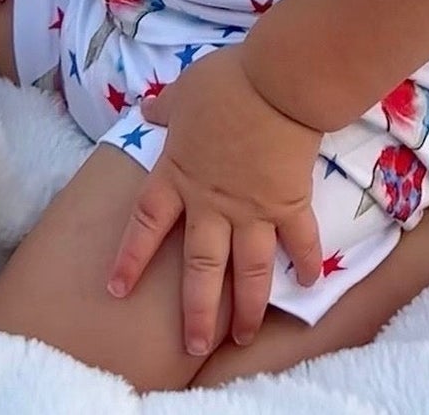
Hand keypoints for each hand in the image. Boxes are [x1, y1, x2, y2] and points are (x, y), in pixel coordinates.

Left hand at [107, 45, 324, 354]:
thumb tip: (148, 111)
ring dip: (246, 308)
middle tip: (192, 346)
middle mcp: (212, 204)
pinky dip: (307, 262)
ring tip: (243, 336)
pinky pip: (299, 241)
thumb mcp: (185, 90)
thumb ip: (166, 108)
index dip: (131, 257)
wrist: (278, 82)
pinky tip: (310, 283)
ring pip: (248, 271)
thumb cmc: (227, 83)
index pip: (146, 224)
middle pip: (200, 268)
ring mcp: (253, 210)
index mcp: (179, 176)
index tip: (117, 288)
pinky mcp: (290, 203)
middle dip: (195, 312)